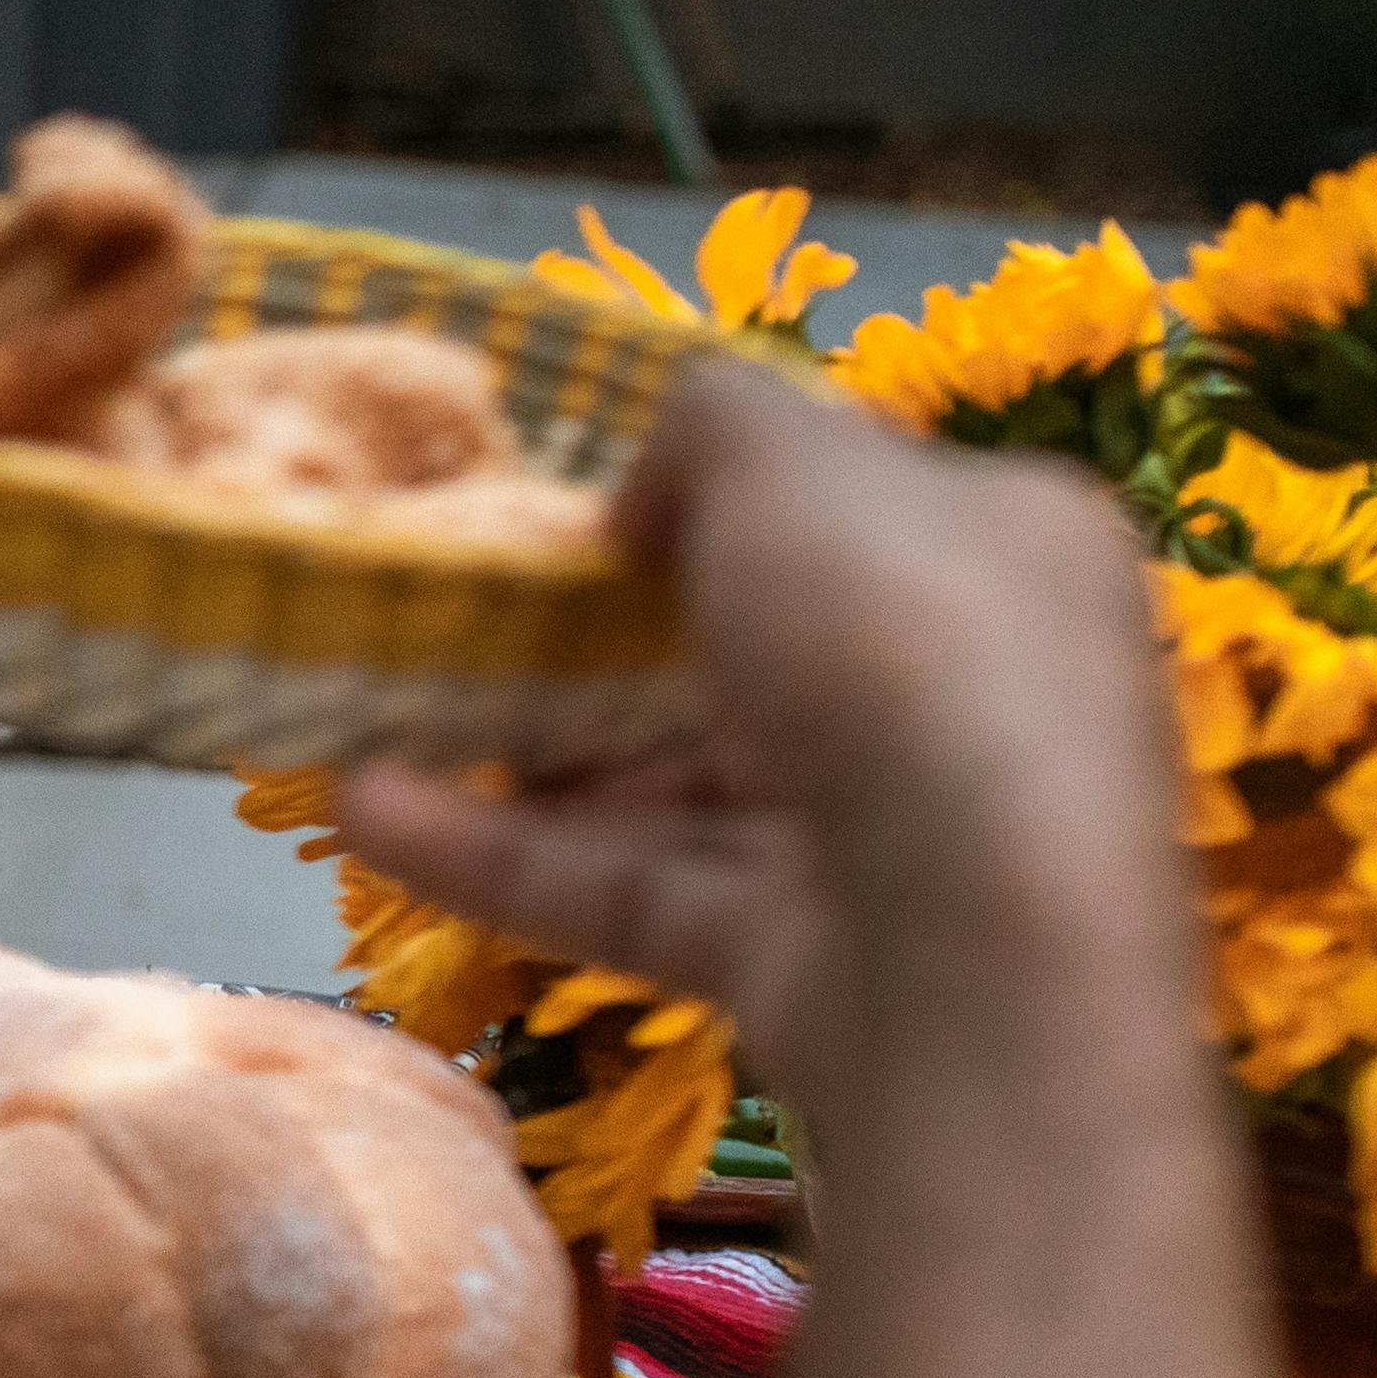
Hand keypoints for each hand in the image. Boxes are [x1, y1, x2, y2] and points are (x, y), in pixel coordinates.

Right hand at [336, 358, 1190, 1122]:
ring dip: (529, 753)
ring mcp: (879, 835)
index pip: (866, 506)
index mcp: (1008, 550)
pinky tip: (368, 813)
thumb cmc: (900, 648)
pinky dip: (503, 854)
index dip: (737, 497)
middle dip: (611, 641)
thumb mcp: (790, 462)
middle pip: (763, 652)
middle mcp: (964, 690)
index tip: (607, 513)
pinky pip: (632, 888)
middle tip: (471, 617)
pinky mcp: (793, 951)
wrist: (972, 935)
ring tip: (376, 721)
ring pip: (683, 784)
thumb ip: (706, 426)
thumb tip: (651, 499)